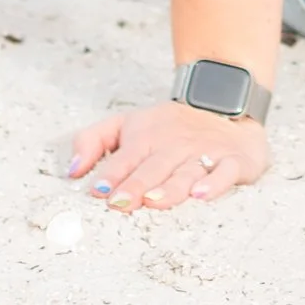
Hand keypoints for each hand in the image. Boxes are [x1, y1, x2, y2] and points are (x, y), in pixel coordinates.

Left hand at [65, 104, 268, 210]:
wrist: (225, 101)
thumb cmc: (168, 125)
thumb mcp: (127, 123)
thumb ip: (94, 141)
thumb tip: (71, 172)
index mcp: (146, 137)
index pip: (125, 158)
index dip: (111, 175)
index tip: (97, 192)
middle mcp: (173, 146)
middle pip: (153, 168)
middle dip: (137, 186)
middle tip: (121, 204)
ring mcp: (204, 153)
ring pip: (185, 173)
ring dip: (170, 188)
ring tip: (155, 201)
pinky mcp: (233, 161)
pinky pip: (225, 172)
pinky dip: (214, 183)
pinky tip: (202, 194)